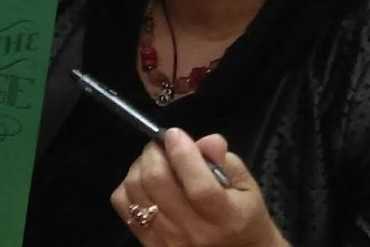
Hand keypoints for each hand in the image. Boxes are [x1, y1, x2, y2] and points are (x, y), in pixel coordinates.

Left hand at [110, 129, 288, 246]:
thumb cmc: (243, 217)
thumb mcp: (246, 186)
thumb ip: (225, 161)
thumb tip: (208, 141)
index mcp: (226, 218)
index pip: (199, 187)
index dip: (182, 154)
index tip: (175, 134)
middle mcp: (195, 232)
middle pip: (158, 182)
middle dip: (155, 152)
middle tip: (163, 145)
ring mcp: (168, 241)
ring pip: (136, 189)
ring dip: (141, 165)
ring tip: (155, 162)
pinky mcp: (149, 242)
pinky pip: (123, 204)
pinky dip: (129, 184)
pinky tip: (145, 183)